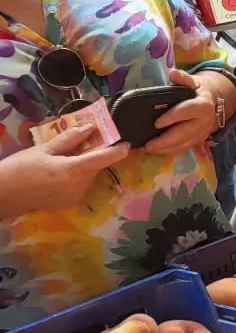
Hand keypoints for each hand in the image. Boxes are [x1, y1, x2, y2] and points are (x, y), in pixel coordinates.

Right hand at [1, 125, 128, 212]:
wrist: (2, 195)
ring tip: (60, 161)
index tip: (126, 143)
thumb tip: (90, 128)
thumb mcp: (43, 149)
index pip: (105, 159)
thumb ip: (70, 139)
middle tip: (78, 146)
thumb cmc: (20, 169)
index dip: (118, 150)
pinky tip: (56, 175)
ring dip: (81, 168)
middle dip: (91, 156)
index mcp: (75, 170)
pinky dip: (74, 178)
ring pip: (87, 177)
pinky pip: (78, 186)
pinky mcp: (68, 204)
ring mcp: (74, 197)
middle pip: (95, 167)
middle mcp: (79, 186)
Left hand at [145, 69, 221, 155]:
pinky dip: (168, 151)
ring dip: (164, 149)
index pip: (187, 111)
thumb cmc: (197, 91)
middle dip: (165, 141)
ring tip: (146, 149)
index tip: (156, 123)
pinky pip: (182, 148)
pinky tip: (155, 151)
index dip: (172, 117)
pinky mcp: (198, 141)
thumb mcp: (193, 81)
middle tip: (147, 145)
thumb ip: (183, 78)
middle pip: (184, 133)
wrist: (212, 102)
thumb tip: (172, 73)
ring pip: (183, 144)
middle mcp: (204, 122)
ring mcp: (202, 133)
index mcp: (203, 105)